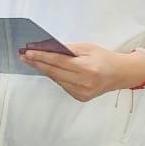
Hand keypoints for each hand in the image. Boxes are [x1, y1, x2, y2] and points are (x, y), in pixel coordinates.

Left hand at [18, 42, 144, 102]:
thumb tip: (48, 48)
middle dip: (37, 63)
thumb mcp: (88, 48)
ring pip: (56, 80)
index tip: (28, 52)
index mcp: (87, 68)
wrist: (121, 74)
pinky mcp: (81, 97)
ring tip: (32, 61)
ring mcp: (82, 92)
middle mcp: (84, 83)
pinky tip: (48, 69)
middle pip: (54, 72)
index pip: (58, 62)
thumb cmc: (104, 58)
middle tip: (24, 56)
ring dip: (44, 70)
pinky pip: (63, 85)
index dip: (41, 57)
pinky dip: (55, 77)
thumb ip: (68, 49)